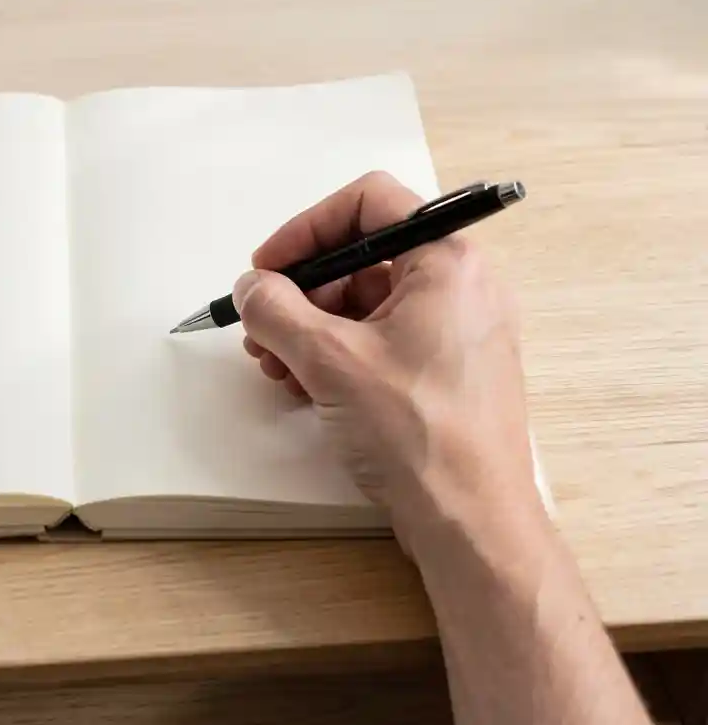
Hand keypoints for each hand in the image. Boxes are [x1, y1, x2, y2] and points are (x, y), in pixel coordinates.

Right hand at [235, 171, 539, 552]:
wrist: (471, 521)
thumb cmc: (418, 434)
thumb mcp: (328, 358)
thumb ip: (277, 309)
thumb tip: (252, 287)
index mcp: (448, 261)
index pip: (369, 202)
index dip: (307, 229)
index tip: (269, 268)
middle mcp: (462, 286)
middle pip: (363, 257)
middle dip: (301, 290)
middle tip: (262, 328)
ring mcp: (459, 331)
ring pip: (368, 304)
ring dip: (311, 328)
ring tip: (276, 366)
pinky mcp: (449, 371)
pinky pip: (383, 341)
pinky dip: (339, 355)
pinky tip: (305, 387)